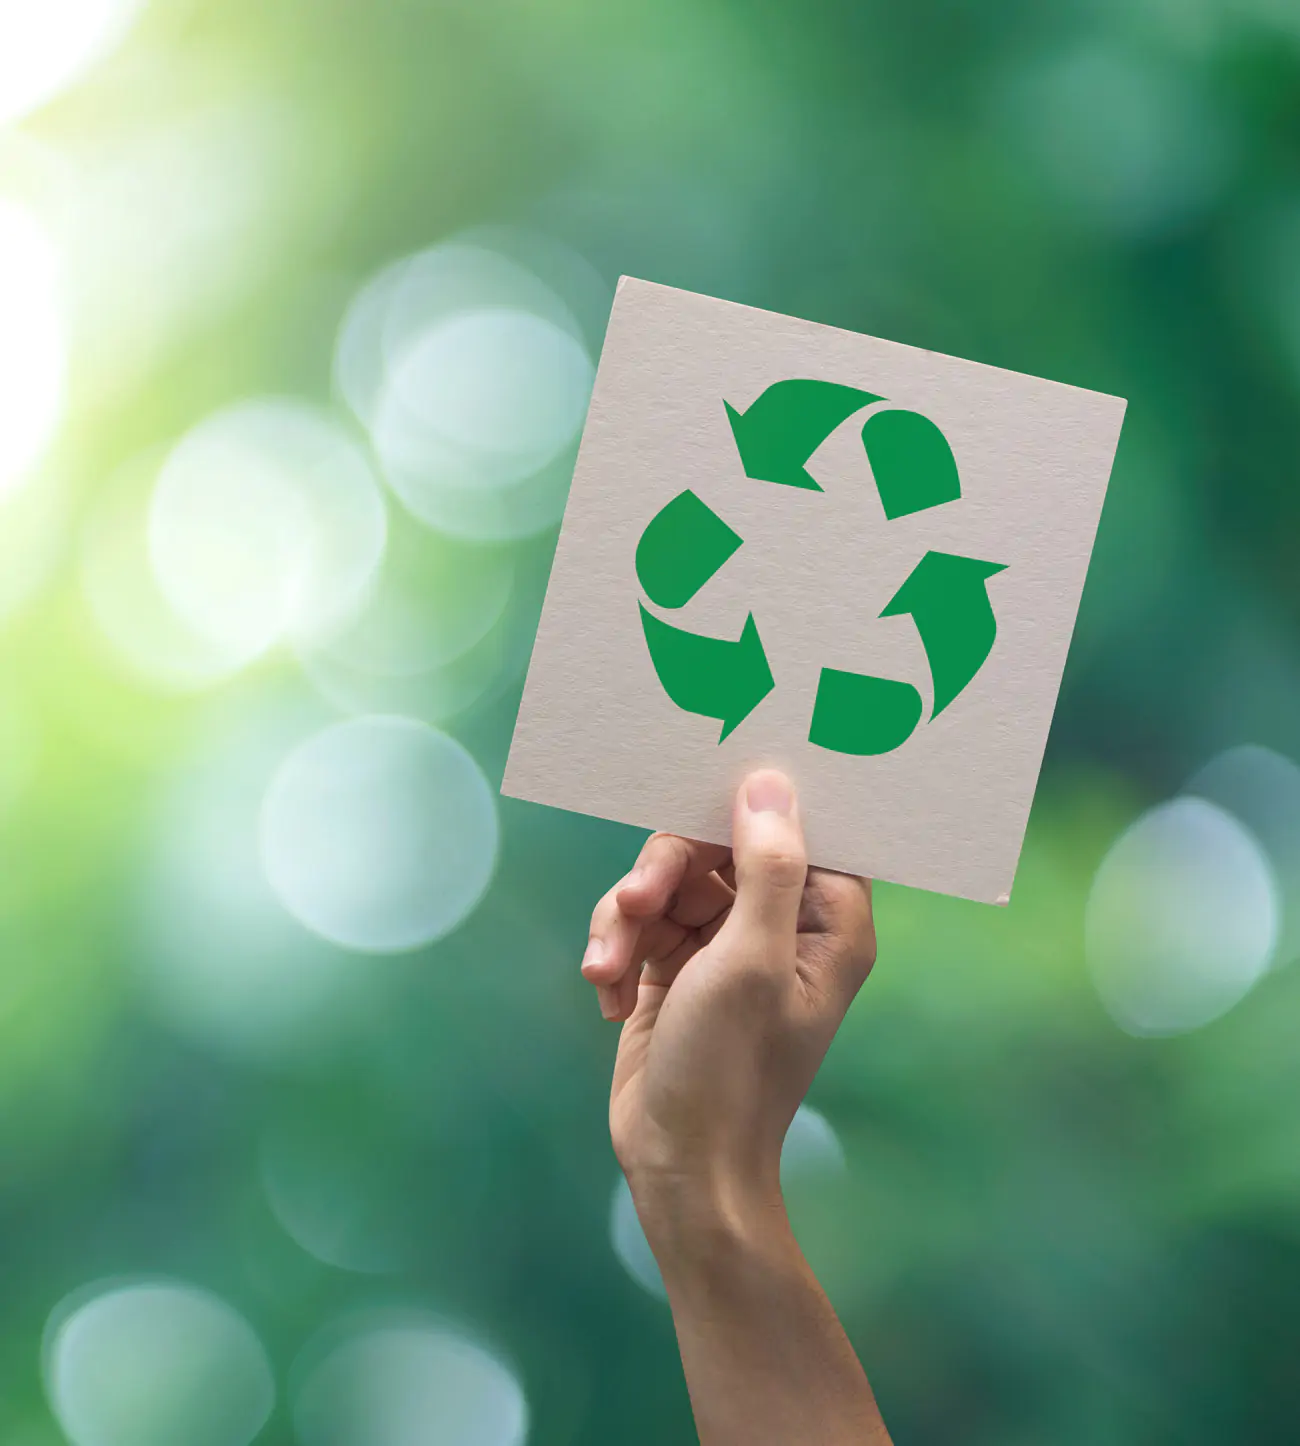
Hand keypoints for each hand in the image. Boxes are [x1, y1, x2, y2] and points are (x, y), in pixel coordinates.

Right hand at [581, 769, 876, 1205]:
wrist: (678, 1167)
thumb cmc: (731, 1069)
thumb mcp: (752, 963)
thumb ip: (767, 868)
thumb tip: (770, 781)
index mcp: (825, 920)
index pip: (801, 828)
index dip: (756, 800)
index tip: (705, 777)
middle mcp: (780, 923)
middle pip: (716, 845)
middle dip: (663, 871)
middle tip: (632, 902)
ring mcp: (724, 944)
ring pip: (666, 881)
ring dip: (626, 918)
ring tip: (606, 969)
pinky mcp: (674, 966)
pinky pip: (637, 920)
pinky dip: (615, 948)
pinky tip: (607, 994)